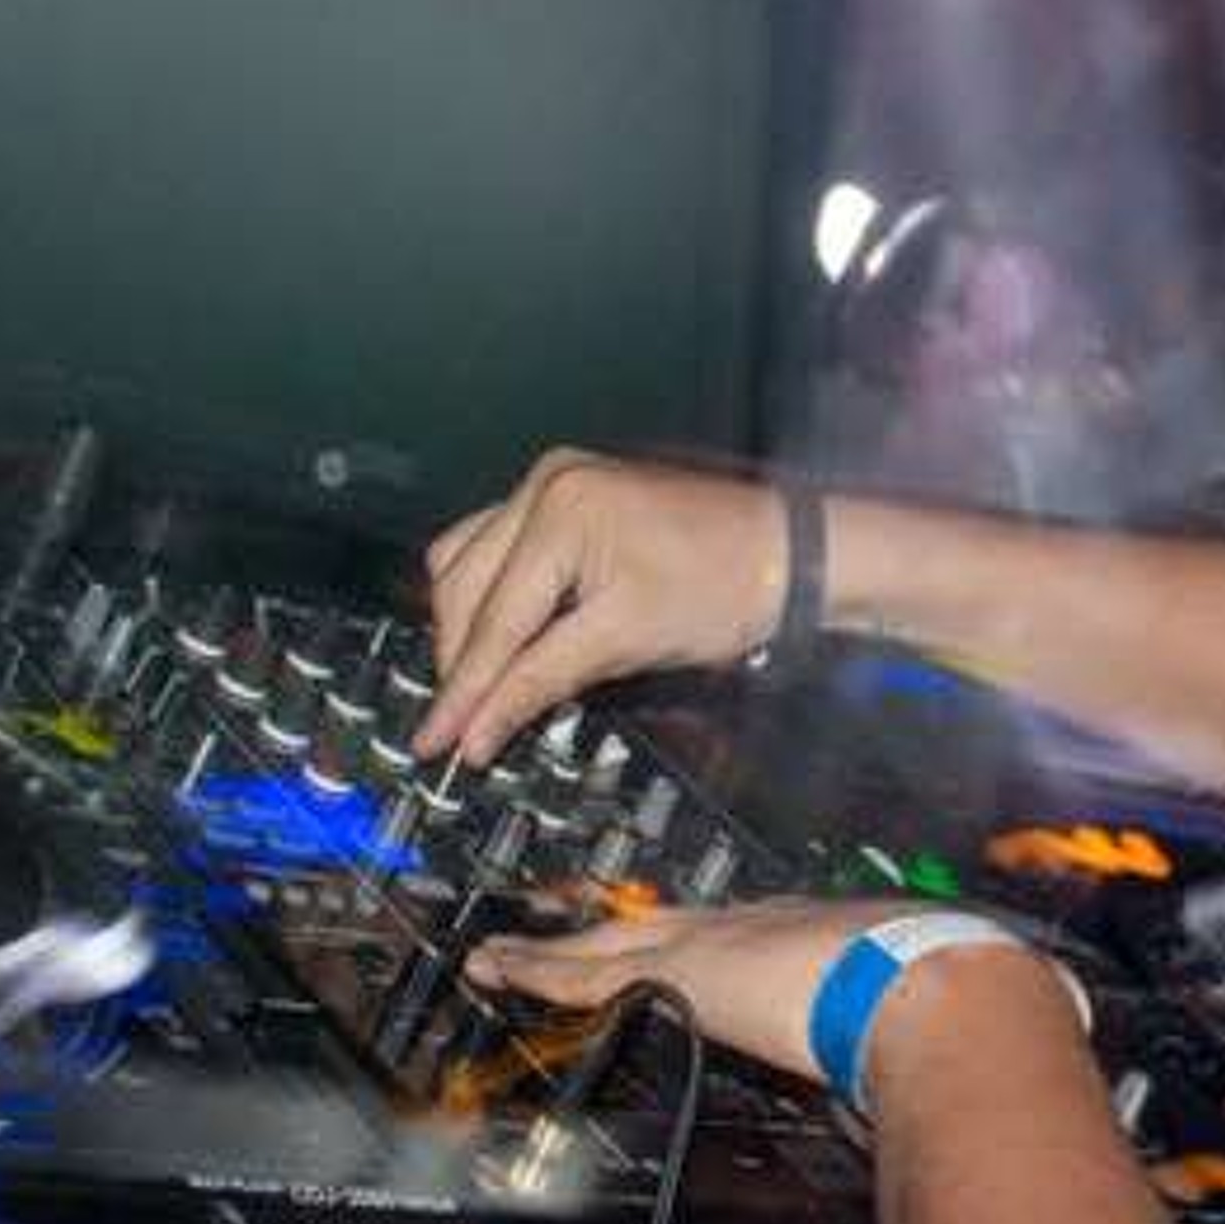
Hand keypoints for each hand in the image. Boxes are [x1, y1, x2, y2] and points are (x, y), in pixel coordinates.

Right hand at [416, 451, 788, 765]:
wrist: (788, 551)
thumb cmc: (727, 584)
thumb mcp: (627, 641)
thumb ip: (542, 682)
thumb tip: (478, 729)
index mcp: (561, 509)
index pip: (495, 619)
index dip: (463, 691)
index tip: (436, 739)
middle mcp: (547, 484)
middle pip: (466, 588)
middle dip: (460, 662)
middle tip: (457, 725)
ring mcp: (554, 484)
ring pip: (466, 563)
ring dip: (467, 626)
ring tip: (478, 685)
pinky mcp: (566, 497)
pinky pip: (495, 546)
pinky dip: (490, 594)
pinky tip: (502, 636)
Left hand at [465, 894, 1058, 1091]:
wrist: (938, 984)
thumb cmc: (948, 997)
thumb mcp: (917, 1004)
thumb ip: (905, 1025)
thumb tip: (926, 1059)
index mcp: (807, 930)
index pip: (728, 933)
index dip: (683, 940)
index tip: (657, 945)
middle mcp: (754, 923)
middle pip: (655, 926)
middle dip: (602, 934)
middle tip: (550, 935)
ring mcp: (714, 941)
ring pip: (609, 942)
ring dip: (553, 951)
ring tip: (500, 953)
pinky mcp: (682, 972)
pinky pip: (589, 971)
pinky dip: (539, 969)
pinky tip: (498, 970)